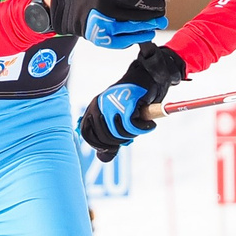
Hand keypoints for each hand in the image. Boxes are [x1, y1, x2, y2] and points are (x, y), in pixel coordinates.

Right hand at [25, 0, 166, 49]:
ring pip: (132, 31)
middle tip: (163, 17)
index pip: (138, 1)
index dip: (153, 4)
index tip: (162, 4)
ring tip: (156, 27)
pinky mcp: (101, 39)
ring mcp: (103, 28)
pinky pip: (122, 41)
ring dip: (146, 29)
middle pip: (137, 17)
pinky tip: (143, 35)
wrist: (65, 9)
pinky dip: (134, 38)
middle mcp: (106, 12)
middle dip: (153, 18)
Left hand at [79, 43, 187, 161]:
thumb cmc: (134, 99)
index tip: (112, 147)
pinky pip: (132, 126)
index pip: (86, 134)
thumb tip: (103, 159)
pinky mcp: (127, 103)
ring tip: (141, 125)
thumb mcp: (118, 118)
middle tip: (131, 135)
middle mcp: (99, 105)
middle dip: (119, 141)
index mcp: (93, 107)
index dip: (98, 145)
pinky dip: (143, 129)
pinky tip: (149, 124)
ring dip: (132, 134)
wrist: (149, 76)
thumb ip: (110, 136)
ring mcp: (112, 104)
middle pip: (103, 137)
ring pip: (118, 133)